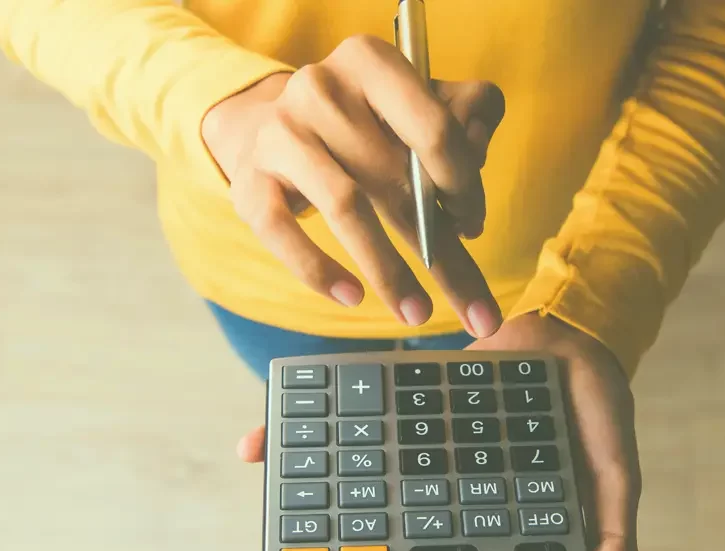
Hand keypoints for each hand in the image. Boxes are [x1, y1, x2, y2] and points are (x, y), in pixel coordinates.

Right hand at [201, 35, 505, 336]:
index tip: (473, 225)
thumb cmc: (359, 126)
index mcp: (371, 63)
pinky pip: (284, 232)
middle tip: (473, 309)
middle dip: (440, 250)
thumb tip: (474, 181)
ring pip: (345, 206)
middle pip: (394, 179)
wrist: (267, 127)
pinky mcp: (250, 183)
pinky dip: (318, 269)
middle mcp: (320, 89)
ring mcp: (279, 135)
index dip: (464, 186)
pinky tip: (351, 296)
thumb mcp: (415, 106)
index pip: (434, 128)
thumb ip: (466, 119)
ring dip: (388, 270)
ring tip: (416, 312)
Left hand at [237, 314, 640, 550]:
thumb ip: (615, 530)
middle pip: (375, 526)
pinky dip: (307, 436)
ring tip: (261, 524)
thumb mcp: (615, 470)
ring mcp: (418, 447)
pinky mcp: (400, 406)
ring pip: (350, 479)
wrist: (568, 331)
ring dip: (302, 498)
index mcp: (483, 508)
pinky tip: (256, 448)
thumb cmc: (593, 407)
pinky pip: (351, 423)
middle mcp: (442, 484)